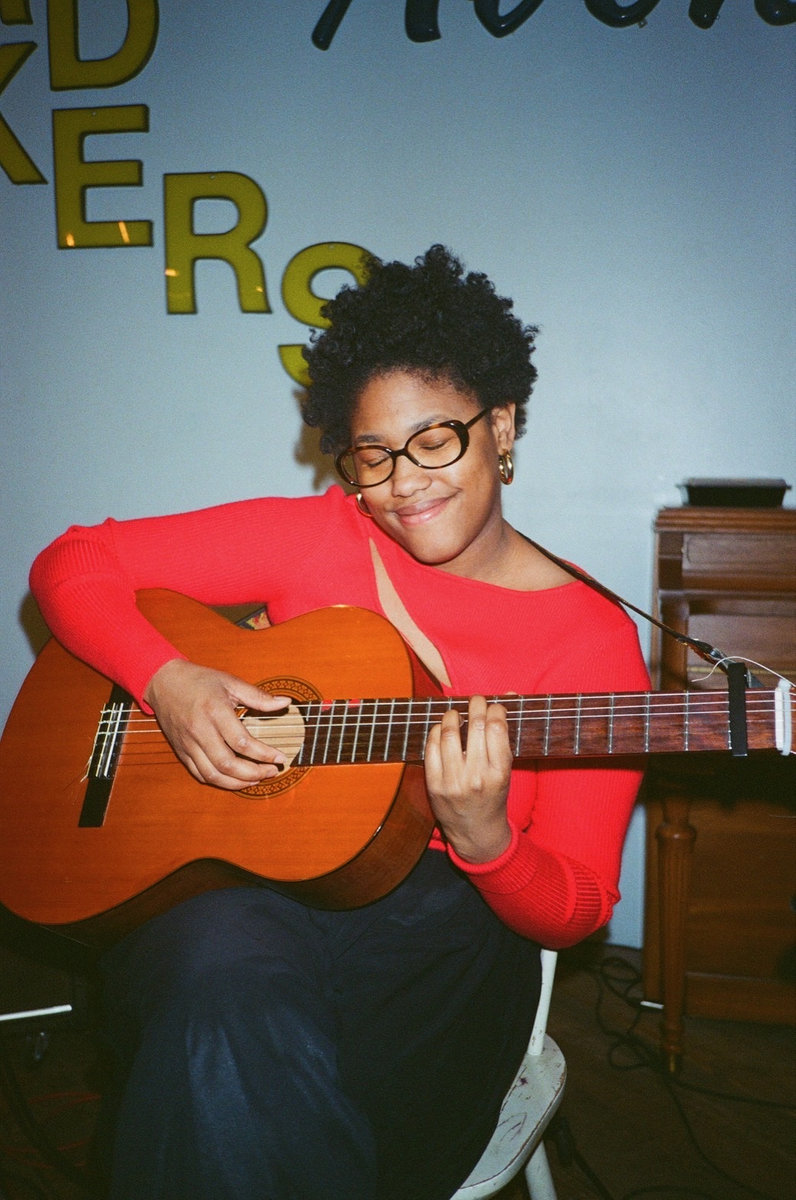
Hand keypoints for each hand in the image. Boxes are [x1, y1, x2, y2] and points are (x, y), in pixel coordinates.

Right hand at [144, 659, 289, 789]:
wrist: (163, 682)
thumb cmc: (199, 680)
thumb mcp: (230, 682)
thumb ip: (258, 696)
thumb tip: (285, 703)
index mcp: (215, 711)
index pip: (242, 742)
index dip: (264, 754)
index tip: (280, 758)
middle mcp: (200, 730)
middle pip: (228, 764)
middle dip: (254, 773)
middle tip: (272, 771)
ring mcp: (188, 743)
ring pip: (213, 775)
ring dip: (238, 783)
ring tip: (257, 779)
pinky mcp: (181, 751)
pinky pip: (200, 774)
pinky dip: (219, 781)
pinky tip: (235, 779)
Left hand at [424, 696, 512, 863]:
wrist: (475, 832)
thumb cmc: (493, 796)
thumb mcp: (505, 770)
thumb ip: (504, 736)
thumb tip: (511, 695)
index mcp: (500, 773)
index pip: (497, 728)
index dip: (495, 709)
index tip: (494, 705)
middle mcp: (477, 777)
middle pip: (475, 726)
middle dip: (476, 705)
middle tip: (476, 699)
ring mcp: (453, 781)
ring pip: (450, 733)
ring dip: (452, 715)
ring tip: (456, 713)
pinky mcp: (434, 785)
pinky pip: (432, 748)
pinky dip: (436, 732)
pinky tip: (442, 728)